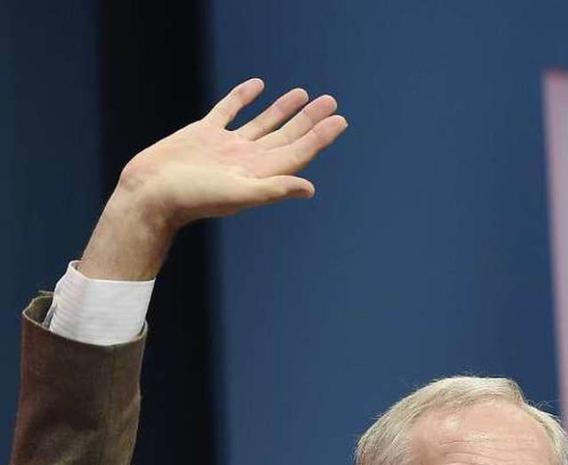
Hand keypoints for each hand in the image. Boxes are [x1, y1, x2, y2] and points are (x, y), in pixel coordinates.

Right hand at [121, 77, 346, 226]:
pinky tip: (258, 85)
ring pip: (262, 123)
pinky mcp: (203, 134)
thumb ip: (274, 189)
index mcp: (259, 173)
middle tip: (331, 102)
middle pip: (287, 136)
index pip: (298, 152)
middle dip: (309, 120)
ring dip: (283, 110)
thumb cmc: (191, 198)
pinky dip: (243, 97)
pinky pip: (229, 110)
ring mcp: (225, 146)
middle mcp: (246, 160)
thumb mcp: (237, 194)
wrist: (148, 193)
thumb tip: (310, 188)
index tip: (340, 121)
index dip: (320, 137)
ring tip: (304, 94)